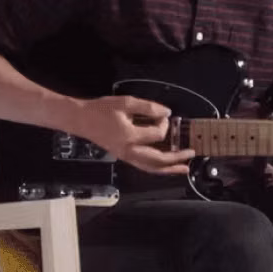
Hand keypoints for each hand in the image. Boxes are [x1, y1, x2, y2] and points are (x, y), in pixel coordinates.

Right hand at [71, 95, 194, 174]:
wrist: (81, 120)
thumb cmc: (101, 109)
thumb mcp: (126, 102)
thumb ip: (148, 107)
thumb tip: (167, 113)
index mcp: (130, 137)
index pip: (156, 134)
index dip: (164, 124)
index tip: (163, 115)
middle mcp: (129, 151)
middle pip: (158, 160)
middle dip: (176, 158)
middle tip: (191, 153)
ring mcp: (126, 157)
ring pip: (151, 168)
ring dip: (169, 169)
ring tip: (184, 169)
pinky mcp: (124, 157)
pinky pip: (144, 167)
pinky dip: (157, 169)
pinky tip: (165, 168)